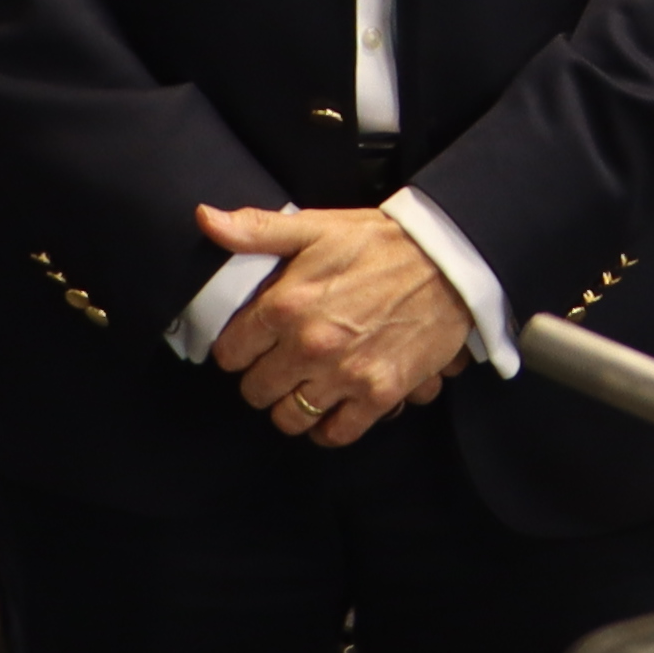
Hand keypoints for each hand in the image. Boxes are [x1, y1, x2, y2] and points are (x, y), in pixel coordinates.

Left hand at [201, 205, 474, 445]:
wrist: (447, 260)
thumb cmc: (379, 243)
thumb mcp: (314, 227)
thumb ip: (256, 230)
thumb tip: (205, 219)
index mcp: (285, 305)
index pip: (230, 353)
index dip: (237, 349)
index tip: (251, 344)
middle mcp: (310, 346)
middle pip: (256, 391)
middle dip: (261, 379)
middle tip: (278, 365)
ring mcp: (345, 374)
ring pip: (290, 418)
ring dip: (291, 406)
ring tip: (302, 388)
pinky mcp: (379, 394)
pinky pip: (337, 433)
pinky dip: (329, 427)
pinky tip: (332, 407)